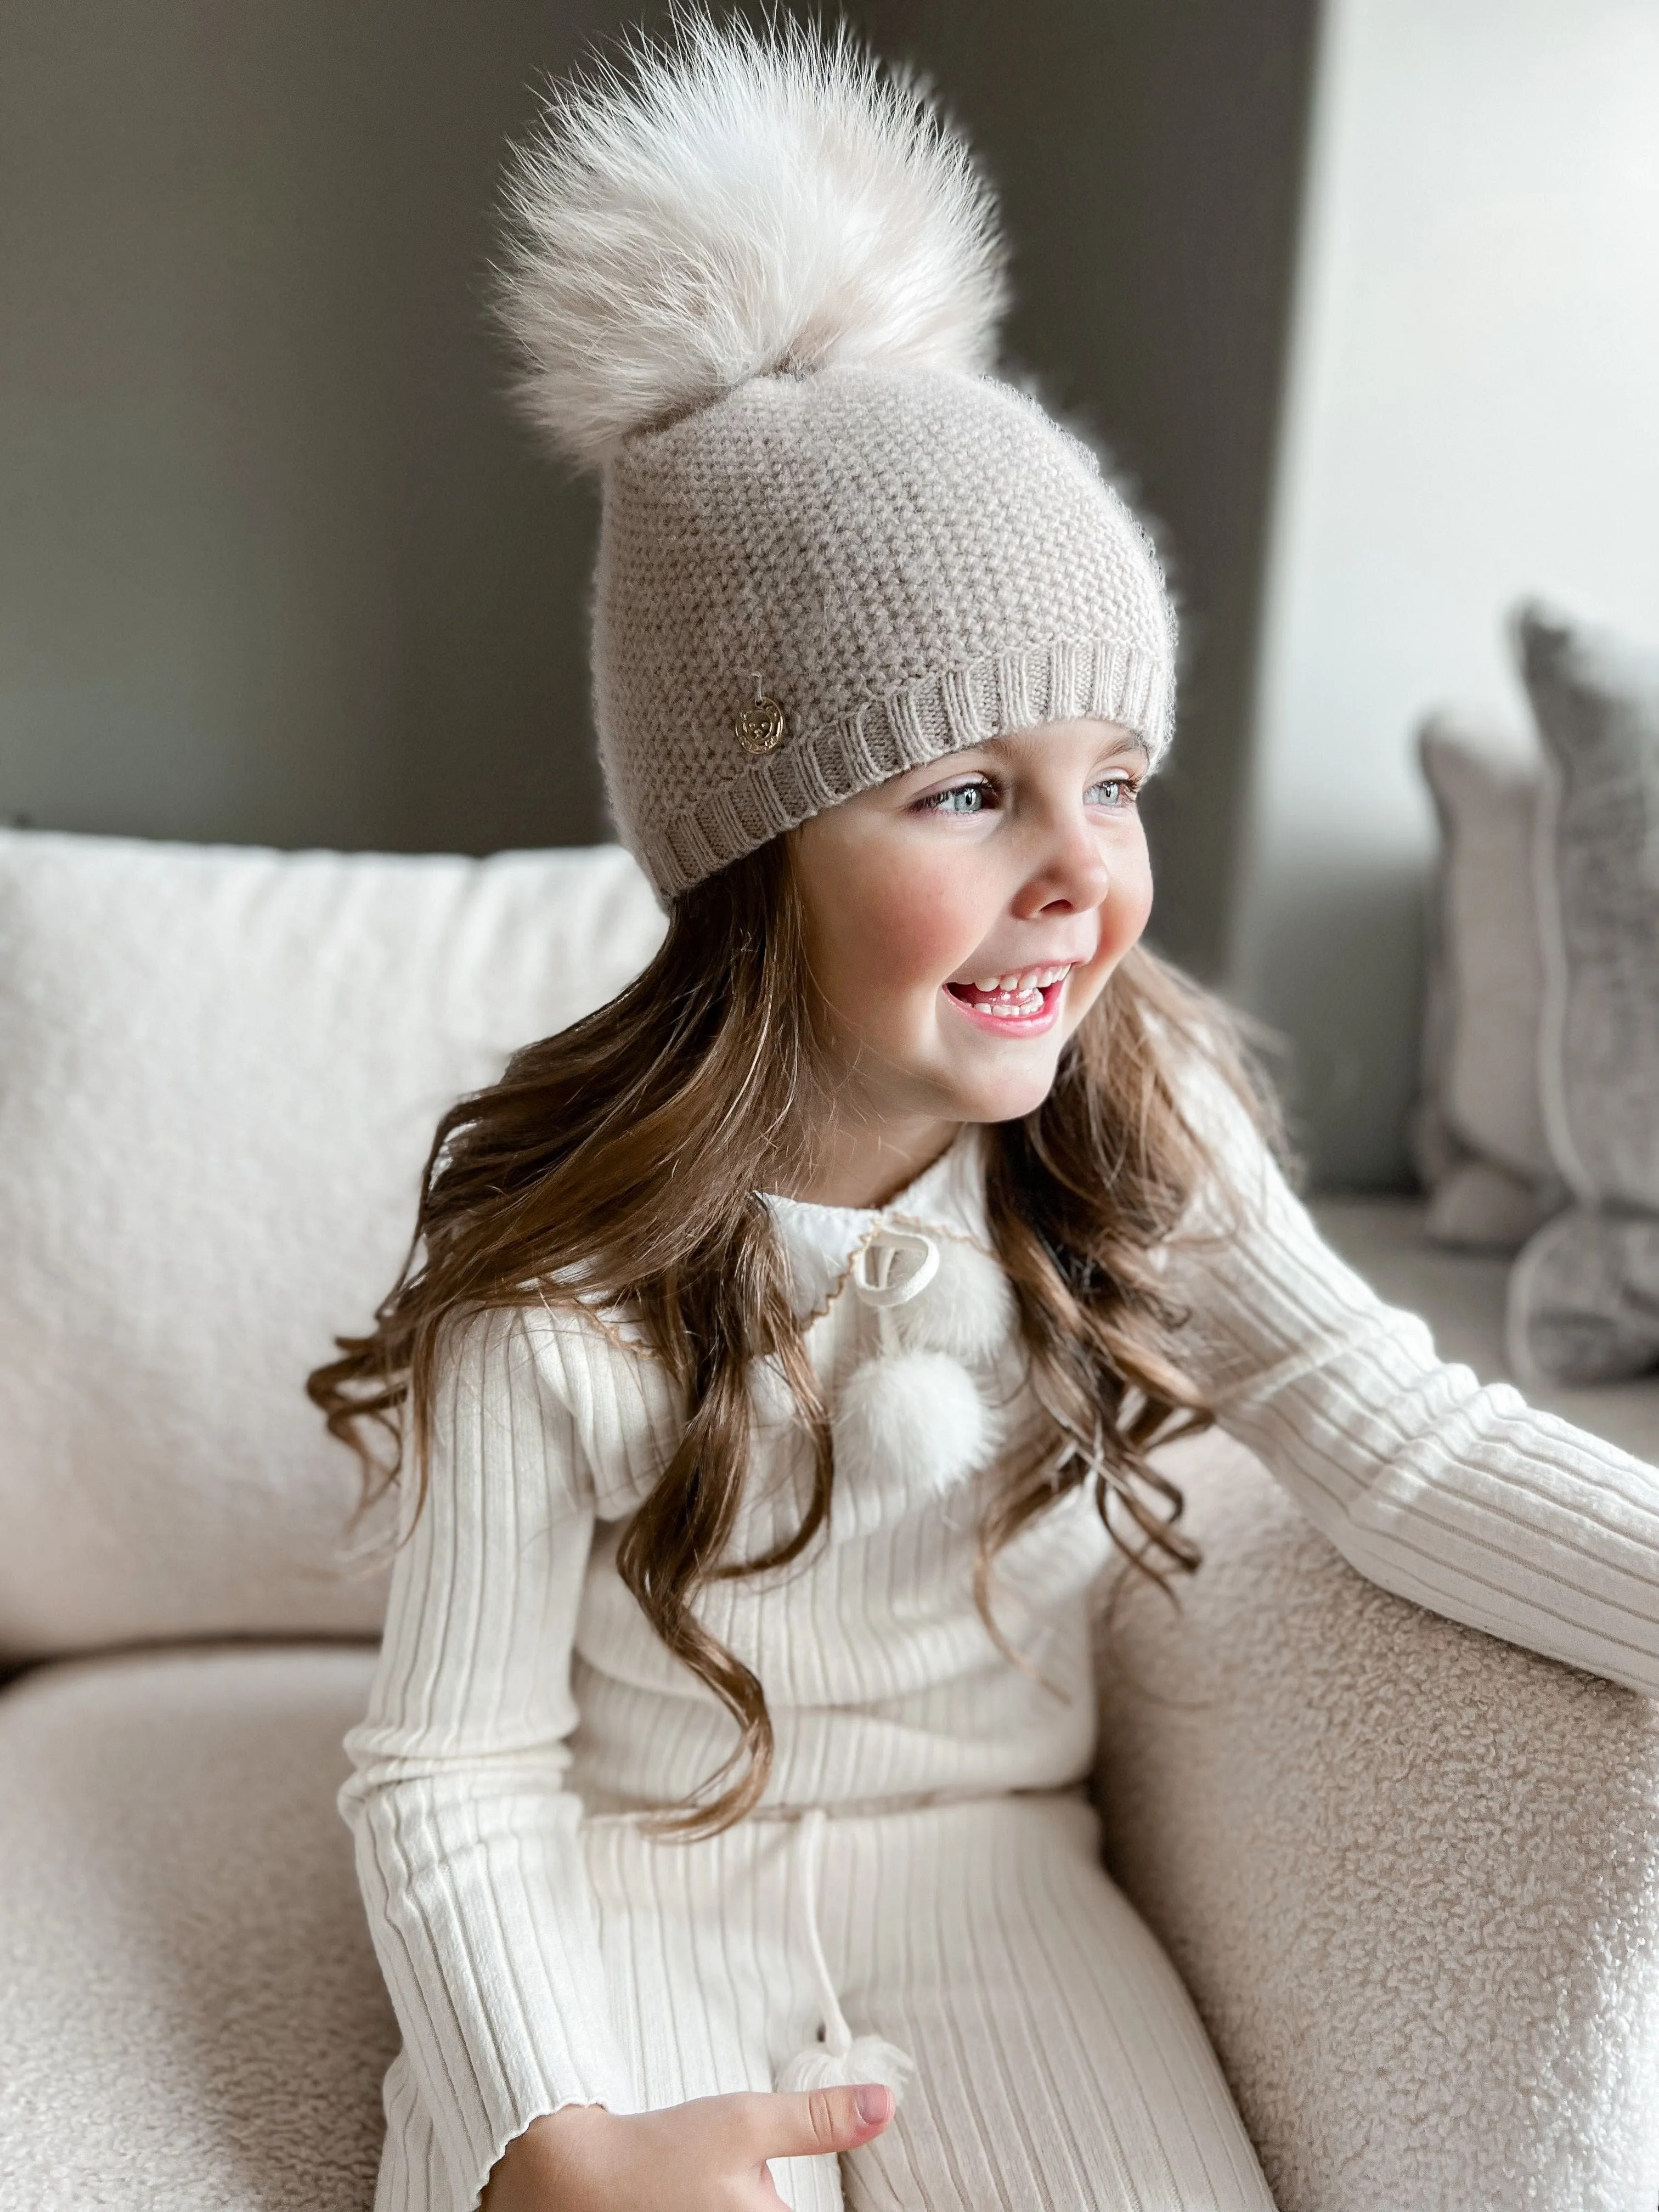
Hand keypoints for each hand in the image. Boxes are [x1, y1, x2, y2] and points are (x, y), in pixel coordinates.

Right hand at [481, 2083, 894, 2210]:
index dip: (839, 2200)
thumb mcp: (744, 2122)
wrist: (575, 2178)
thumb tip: (887, 2103)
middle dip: (783, 2197)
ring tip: (714, 2185)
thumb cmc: (660, 2151)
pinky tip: (707, 2196)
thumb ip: (818, 2120)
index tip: (795, 2173)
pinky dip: (738, 2207)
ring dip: (764, 2200)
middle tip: (747, 2172)